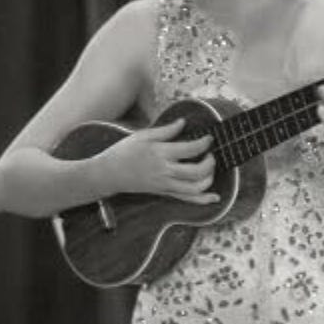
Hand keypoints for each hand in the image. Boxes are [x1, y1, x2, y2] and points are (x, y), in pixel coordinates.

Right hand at [101, 118, 218, 203]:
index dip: (204, 143)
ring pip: (195, 188)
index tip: (209, 138)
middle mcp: (165, 171)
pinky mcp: (164, 193)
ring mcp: (165, 185)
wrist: (109, 174)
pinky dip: (203, 200)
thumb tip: (183, 122)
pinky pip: (187, 199)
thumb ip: (166, 130)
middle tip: (210, 154)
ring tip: (210, 168)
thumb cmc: (124, 152)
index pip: (190, 149)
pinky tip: (214, 197)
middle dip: (210, 162)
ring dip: (209, 179)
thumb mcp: (143, 136)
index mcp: (160, 153)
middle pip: (196, 171)